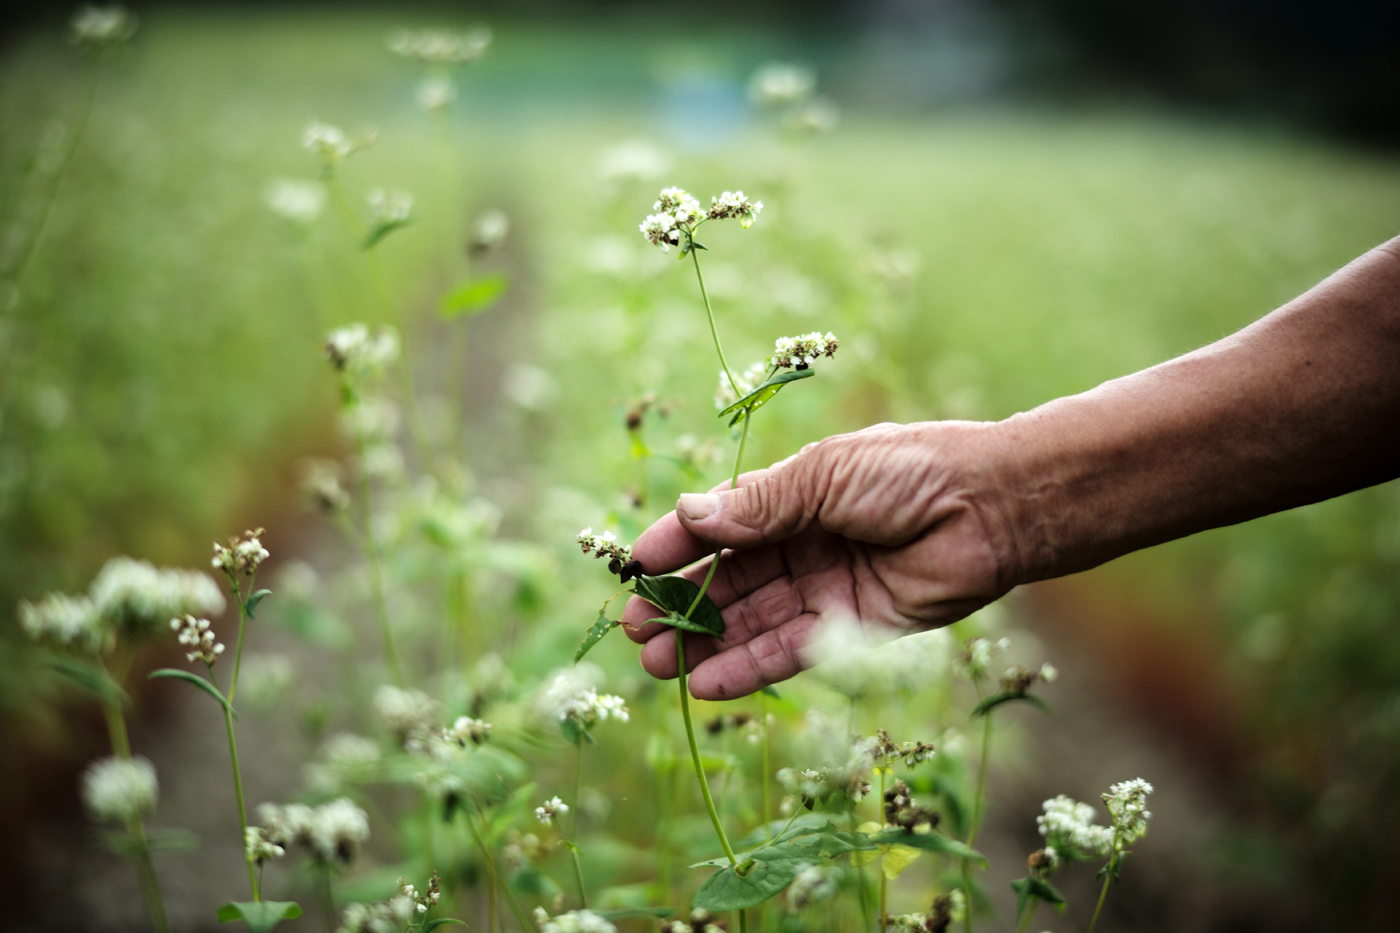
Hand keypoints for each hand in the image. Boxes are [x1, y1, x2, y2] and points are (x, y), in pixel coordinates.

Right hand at [621, 420, 1023, 698]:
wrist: (993, 508)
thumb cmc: (912, 471)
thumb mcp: (825, 476)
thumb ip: (759, 505)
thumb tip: (688, 515)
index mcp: (794, 496)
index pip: (721, 526)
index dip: (678, 546)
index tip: (635, 569)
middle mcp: (804, 543)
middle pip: (729, 581)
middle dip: (682, 605)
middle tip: (637, 631)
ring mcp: (825, 589)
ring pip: (752, 622)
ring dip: (706, 644)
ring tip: (657, 665)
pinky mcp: (852, 631)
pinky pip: (790, 652)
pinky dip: (749, 668)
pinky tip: (708, 682)